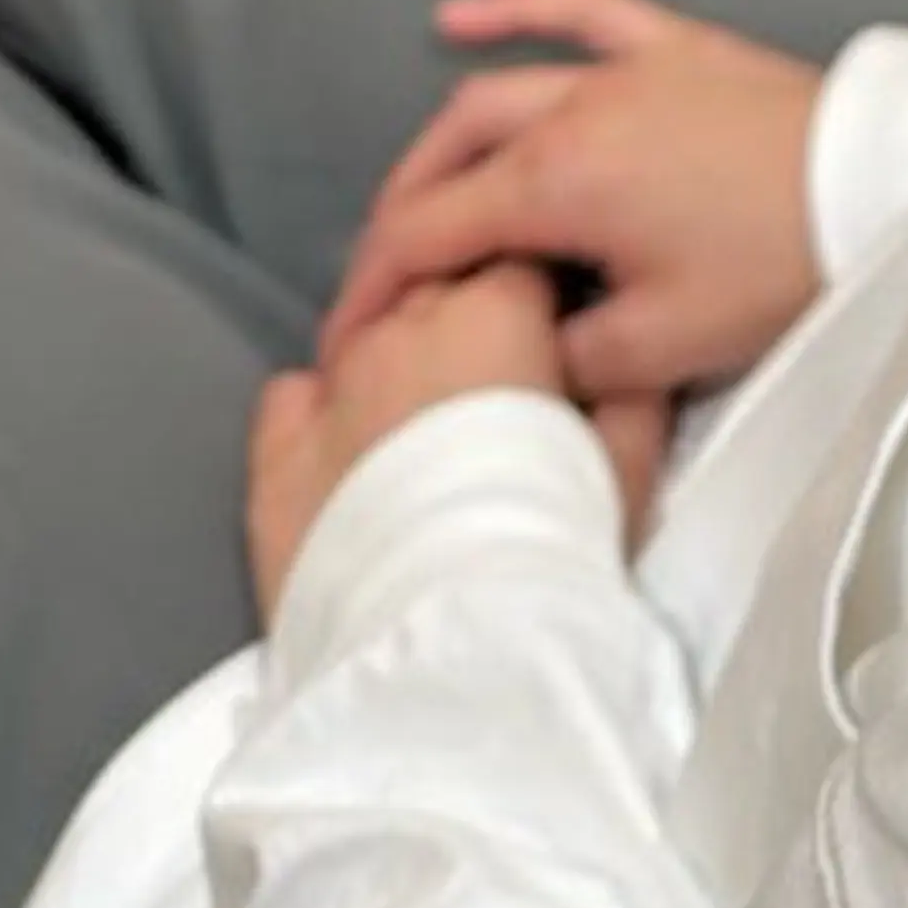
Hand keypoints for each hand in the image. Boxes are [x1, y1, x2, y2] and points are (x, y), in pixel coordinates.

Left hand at [250, 264, 667, 625]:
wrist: (446, 649)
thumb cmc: (551, 546)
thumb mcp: (628, 464)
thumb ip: (631, 391)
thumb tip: (624, 362)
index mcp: (498, 310)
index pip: (520, 258)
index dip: (540, 296)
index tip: (552, 336)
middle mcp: (406, 325)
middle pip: (439, 287)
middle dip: (466, 323)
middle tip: (496, 388)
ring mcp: (331, 387)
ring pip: (367, 335)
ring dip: (397, 364)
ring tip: (425, 429)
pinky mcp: (276, 457)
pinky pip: (291, 395)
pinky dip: (318, 409)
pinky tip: (347, 450)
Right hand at [323, 0, 827, 406]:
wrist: (881, 188)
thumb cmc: (778, 269)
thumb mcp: (659, 349)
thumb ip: (566, 359)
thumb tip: (522, 355)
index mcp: (558, 183)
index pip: (427, 235)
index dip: (372, 294)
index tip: (344, 345)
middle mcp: (576, 109)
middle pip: (448, 159)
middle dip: (398, 223)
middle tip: (379, 288)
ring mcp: (628, 68)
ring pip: (499, 91)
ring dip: (441, 143)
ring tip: (408, 198)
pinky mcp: (678, 48)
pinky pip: (582, 10)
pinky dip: (517, 9)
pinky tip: (460, 17)